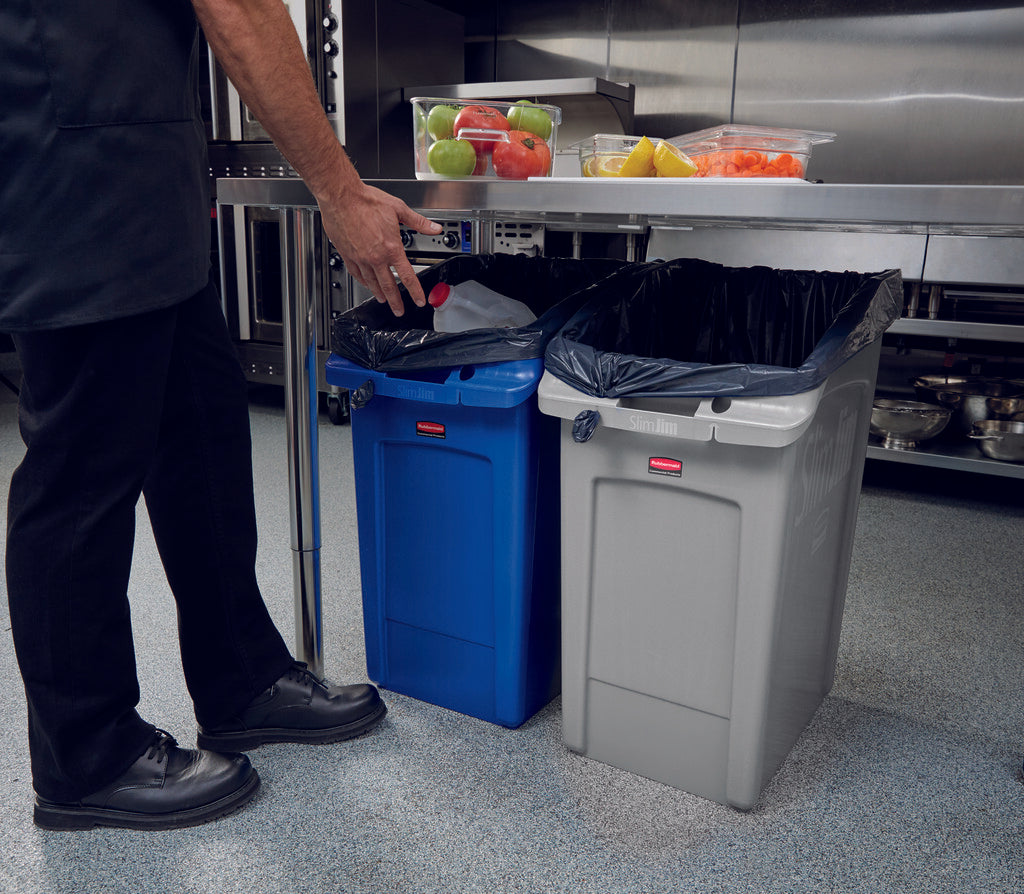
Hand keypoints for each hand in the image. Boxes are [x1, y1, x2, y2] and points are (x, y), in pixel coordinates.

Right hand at [318, 183, 440, 315]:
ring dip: (379, 294)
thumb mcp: (398, 209)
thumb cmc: (366, 200)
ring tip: (383, 300)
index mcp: (391, 248)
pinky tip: (366, 284)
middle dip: (395, 301)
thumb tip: (434, 228)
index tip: (419, 301)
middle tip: (399, 311)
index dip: (415, 292)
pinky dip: (363, 282)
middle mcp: (375, 257)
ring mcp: (360, 258)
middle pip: (388, 286)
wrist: (341, 196)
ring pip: (371, 282)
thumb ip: (418, 222)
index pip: (407, 276)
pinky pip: (357, 274)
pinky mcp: (347, 254)